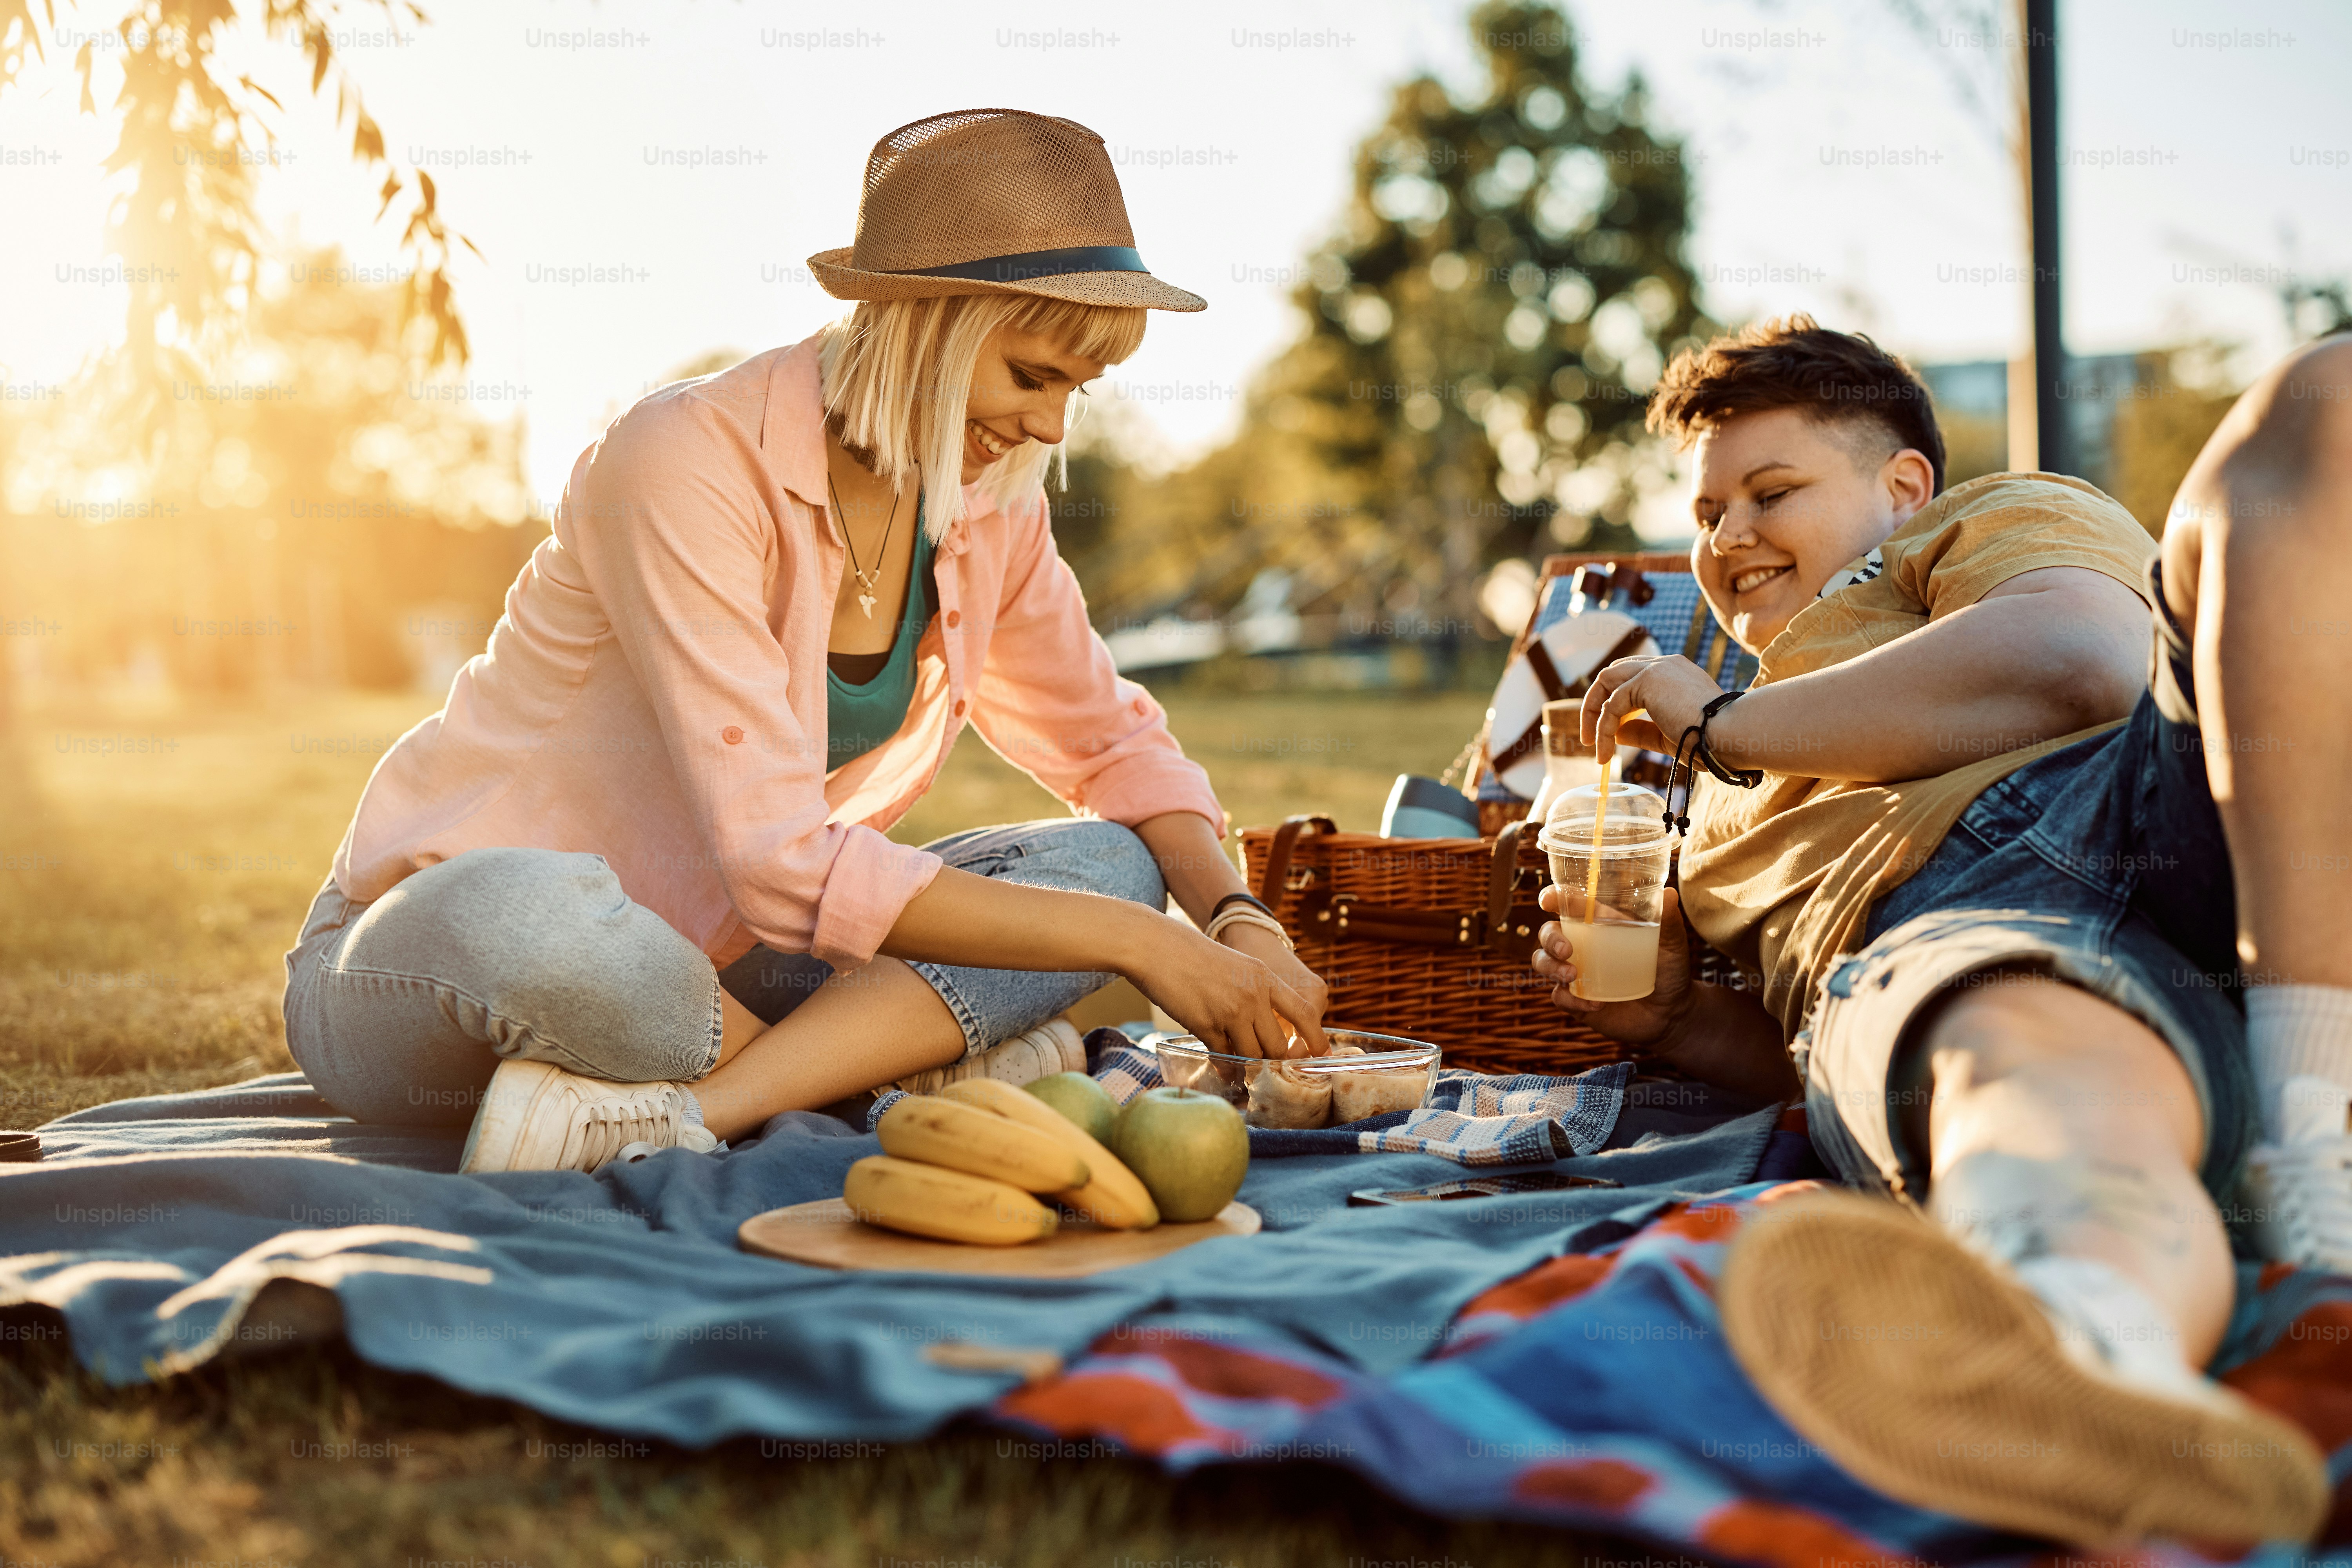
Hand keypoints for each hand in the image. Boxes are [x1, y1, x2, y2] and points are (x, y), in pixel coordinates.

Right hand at [1129, 922, 1327, 1059]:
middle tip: (1266, 1066)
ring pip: (1253, 1056)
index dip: (1316, 1038)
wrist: (1156, 946)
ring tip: (1242, 1070)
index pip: (1305, 1012)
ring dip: (1248, 1066)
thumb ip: (1254, 992)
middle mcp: (1253, 994)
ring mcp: (1231, 1011)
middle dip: (1272, 1060)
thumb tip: (1263, 1028)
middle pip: (1278, 1044)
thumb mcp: (1235, 966)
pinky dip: (1225, 1067)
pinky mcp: (1206, 1025)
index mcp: (1264, 977)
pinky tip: (1222, 1069)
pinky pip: (1224, 1057)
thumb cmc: (1192, 956)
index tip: (1318, 1055)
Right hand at [1531, 884, 1694, 1049]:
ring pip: (1543, 961)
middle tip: (1566, 949)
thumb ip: (1668, 921)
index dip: (1552, 898)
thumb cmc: (1669, 970)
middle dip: (1550, 938)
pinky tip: (1596, 1004)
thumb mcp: (1671, 945)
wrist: (1670, 1012)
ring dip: (1550, 966)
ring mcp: (1576, 972)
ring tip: (1573, 975)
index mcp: (1599, 923)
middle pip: (1548, 932)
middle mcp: (1581, 945)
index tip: (1548, 901)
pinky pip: (1558, 996)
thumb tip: (1669, 893)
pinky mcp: (1576, 999)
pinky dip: (1570, 999)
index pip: (1568, 905)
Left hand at [1580, 654, 1725, 764]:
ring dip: (1593, 715)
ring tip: (1592, 747)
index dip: (1612, 702)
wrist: (1732, 735)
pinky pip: (1613, 704)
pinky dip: (1603, 729)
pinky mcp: (1649, 679)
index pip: (1630, 677)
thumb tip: (1614, 732)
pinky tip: (1604, 752)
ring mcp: (1656, 667)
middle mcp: (1664, 664)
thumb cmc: (1709, 740)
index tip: (1606, 730)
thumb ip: (1640, 730)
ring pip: (1606, 682)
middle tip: (1588, 738)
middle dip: (1595, 705)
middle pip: (1612, 674)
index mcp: (1673, 673)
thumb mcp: (1666, 735)